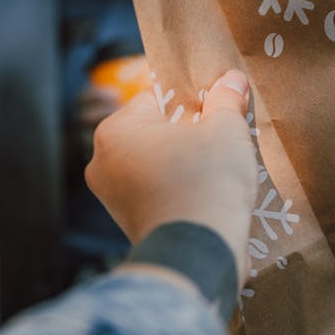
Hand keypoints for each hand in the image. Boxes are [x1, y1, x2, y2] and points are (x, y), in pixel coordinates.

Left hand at [85, 70, 256, 282]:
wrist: (199, 254)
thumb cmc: (206, 183)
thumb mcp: (226, 129)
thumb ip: (226, 99)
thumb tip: (231, 79)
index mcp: (115, 130)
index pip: (159, 97)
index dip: (195, 100)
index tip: (219, 109)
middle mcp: (103, 162)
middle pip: (157, 132)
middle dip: (190, 133)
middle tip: (223, 139)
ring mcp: (113, 198)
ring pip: (159, 164)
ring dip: (187, 163)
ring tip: (220, 169)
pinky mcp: (131, 224)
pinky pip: (159, 193)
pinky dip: (181, 191)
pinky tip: (209, 194)